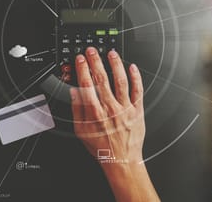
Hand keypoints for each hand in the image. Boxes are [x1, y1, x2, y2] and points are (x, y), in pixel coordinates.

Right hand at [70, 47, 159, 201]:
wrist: (121, 160)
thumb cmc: (101, 147)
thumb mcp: (81, 131)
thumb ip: (76, 110)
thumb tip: (74, 92)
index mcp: (94, 113)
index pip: (86, 85)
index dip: (82, 69)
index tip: (80, 60)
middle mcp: (110, 108)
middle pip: (102, 79)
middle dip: (96, 62)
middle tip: (92, 51)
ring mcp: (125, 108)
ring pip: (120, 81)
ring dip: (115, 65)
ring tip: (111, 54)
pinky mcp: (137, 110)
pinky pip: (137, 91)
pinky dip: (136, 78)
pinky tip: (132, 67)